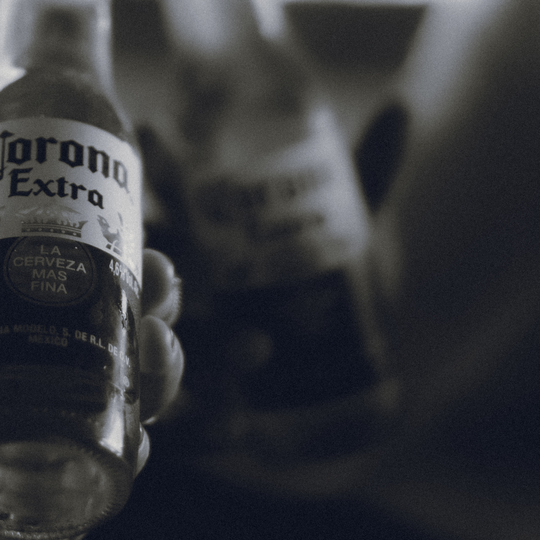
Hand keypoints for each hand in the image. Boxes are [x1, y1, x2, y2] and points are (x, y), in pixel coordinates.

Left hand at [0, 208, 185, 539]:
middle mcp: (58, 387)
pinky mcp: (67, 500)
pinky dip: (129, 455)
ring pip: (142, 402)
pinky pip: (113, 478)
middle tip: (154, 284)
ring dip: (162, 373)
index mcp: (24, 338)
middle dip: (160, 310)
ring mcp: (68, 445)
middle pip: (134, 340)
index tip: (138, 239)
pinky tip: (129, 439)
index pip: (92, 289)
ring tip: (150, 347)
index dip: (126, 264)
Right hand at [137, 122, 397, 496]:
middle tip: (180, 272)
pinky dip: (199, 432)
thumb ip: (367, 171)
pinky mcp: (191, 421)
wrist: (350, 383)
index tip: (160, 145)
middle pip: (139, 281)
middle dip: (155, 274)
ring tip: (258, 348)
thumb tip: (401, 105)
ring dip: (182, 355)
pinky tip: (237, 424)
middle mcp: (169, 298)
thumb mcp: (347, 227)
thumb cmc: (325, 286)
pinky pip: (176, 434)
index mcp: (189, 239)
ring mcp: (173, 359)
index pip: (149, 201)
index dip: (149, 174)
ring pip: (151, 356)